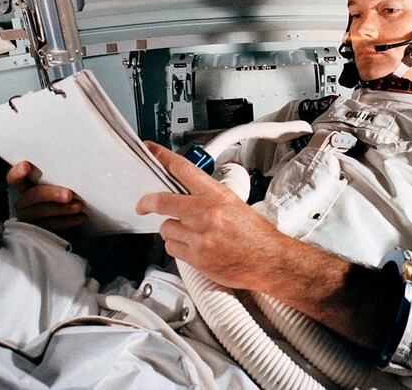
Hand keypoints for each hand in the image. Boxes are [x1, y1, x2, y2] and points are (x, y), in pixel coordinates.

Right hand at [6, 160, 85, 230]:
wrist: (64, 215)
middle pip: (32, 196)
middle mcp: (24, 202)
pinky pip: (52, 227)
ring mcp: (29, 218)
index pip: (14, 178)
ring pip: (42, 213)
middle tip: (69, 194)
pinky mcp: (40, 231)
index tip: (26, 166)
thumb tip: (75, 166)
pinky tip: (80, 216)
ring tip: (78, 206)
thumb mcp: (56, 182)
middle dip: (51, 194)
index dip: (17, 173)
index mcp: (24, 186)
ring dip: (62, 209)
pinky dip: (67, 221)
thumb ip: (57, 176)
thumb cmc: (60, 191)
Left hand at [136, 142, 285, 291]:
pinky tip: (191, 246)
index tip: (151, 152)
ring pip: (166, 228)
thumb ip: (208, 196)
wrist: (268, 259)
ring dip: (172, 230)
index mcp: (216, 195)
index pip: (183, 169)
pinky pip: (172, 248)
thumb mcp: (234, 203)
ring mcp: (199, 236)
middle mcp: (205, 213)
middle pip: (162, 201)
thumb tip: (187, 191)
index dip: (162, 158)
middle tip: (143, 204)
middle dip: (147, 202)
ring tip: (188, 233)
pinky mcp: (196, 257)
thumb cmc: (255, 233)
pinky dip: (177, 247)